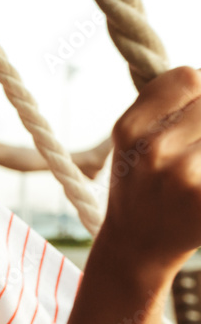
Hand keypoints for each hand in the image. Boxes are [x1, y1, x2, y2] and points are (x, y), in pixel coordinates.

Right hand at [99, 66, 200, 270]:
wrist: (137, 245)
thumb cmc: (142, 184)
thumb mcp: (134, 139)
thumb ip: (167, 104)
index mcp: (130, 127)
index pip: (189, 78)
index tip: (197, 112)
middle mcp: (153, 149)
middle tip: (193, 149)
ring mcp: (183, 175)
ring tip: (195, 168)